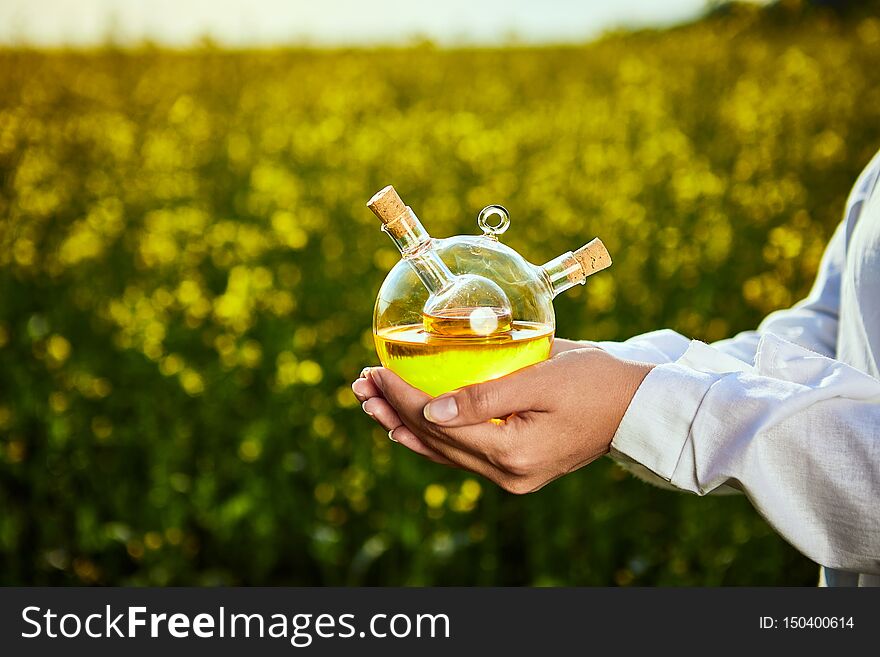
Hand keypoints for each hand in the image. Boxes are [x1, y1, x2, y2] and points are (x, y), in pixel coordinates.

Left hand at [351, 346, 652, 493]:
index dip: (403, 395)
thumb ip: (486, 395)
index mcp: (514, 453)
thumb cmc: (595, 381)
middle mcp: (508, 474)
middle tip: (361, 383)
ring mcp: (511, 476)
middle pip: (434, 440)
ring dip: (403, 425)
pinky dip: (430, 438)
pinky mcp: (514, 468)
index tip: (376, 369)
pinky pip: (460, 455)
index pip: (440, 422)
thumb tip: (431, 409)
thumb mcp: (542, 377)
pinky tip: (405, 426)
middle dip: (394, 409)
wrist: (635, 406)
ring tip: (370, 403)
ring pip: (442, 452)